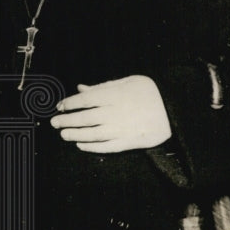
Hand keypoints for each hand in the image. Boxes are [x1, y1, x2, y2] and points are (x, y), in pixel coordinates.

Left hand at [51, 75, 170, 152]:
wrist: (176, 110)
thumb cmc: (151, 92)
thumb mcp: (128, 82)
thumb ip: (103, 86)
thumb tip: (81, 88)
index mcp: (113, 95)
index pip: (84, 100)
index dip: (69, 104)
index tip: (60, 106)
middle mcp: (114, 113)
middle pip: (84, 118)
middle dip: (66, 120)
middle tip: (54, 123)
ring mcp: (121, 129)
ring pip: (92, 135)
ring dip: (75, 135)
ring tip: (63, 134)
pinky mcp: (129, 142)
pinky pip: (106, 147)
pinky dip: (92, 147)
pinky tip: (81, 145)